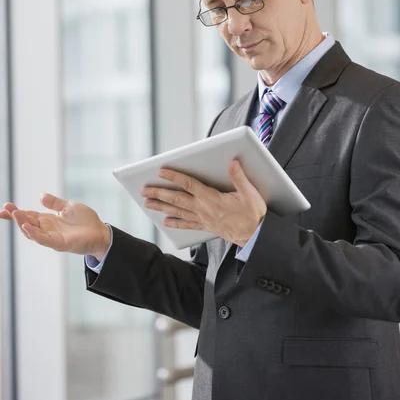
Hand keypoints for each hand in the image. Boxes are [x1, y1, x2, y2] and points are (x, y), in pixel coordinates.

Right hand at [0, 193, 110, 260]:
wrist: (100, 232)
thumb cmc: (86, 221)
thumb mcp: (68, 206)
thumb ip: (54, 203)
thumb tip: (41, 195)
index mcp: (48, 220)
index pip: (28, 215)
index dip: (16, 212)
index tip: (5, 207)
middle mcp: (47, 229)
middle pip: (27, 223)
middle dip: (16, 216)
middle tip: (6, 209)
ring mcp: (52, 237)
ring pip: (32, 232)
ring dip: (22, 223)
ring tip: (15, 214)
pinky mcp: (59, 243)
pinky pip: (43, 239)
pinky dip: (34, 233)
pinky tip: (27, 226)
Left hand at [141, 159, 266, 246]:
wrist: (255, 236)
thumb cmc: (253, 214)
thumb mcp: (250, 193)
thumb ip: (239, 177)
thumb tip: (232, 163)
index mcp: (212, 198)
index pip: (189, 184)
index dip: (174, 176)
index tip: (161, 171)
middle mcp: (204, 209)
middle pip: (177, 198)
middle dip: (159, 193)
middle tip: (144, 190)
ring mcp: (203, 219)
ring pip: (178, 211)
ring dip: (162, 206)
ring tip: (147, 203)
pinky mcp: (206, 226)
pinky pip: (187, 224)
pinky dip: (175, 222)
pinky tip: (166, 221)